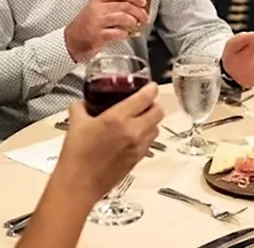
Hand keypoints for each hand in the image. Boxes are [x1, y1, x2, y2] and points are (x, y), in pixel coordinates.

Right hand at [55, 83, 163, 201]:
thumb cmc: (76, 155)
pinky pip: (150, 141)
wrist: (79, 185)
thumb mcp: (75, 124)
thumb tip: (83, 103)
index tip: (149, 86)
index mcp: (119, 118)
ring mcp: (139, 145)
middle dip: (153, 105)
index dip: (150, 88)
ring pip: (156, 127)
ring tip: (136, 120)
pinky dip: (145, 136)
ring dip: (150, 121)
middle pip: (159, 111)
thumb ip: (81, 108)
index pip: (146, 97)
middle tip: (142, 104)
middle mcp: (134, 130)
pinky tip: (131, 137)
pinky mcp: (139, 158)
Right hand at [65, 0, 150, 61]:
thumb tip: (136, 8)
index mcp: (98, 0)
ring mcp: (97, 22)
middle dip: (139, 12)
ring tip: (136, 25)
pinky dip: (125, 33)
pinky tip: (126, 34)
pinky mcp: (98, 35)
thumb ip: (114, 6)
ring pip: (122, 17)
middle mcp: (97, 9)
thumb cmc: (86, 24)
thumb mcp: (97, 9)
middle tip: (145, 17)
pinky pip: (117, 32)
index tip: (143, 2)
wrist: (71, 40)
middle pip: (125, 5)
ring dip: (133, 21)